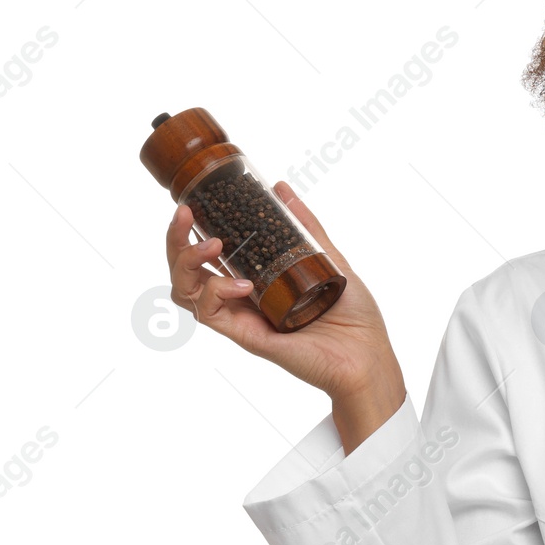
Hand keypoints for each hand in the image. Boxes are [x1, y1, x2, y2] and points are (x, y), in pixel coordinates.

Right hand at [164, 181, 404, 404]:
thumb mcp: (330, 259)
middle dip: (176, 241)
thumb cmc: (354, 315)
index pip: (208, 257)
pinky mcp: (247, 336)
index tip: (191, 206)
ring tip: (212, 245)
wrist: (368, 355)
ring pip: (186, 292)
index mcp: (256, 281)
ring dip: (187, 263)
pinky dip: (217, 292)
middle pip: (186, 272)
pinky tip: (243, 284)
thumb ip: (306, 227)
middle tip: (184, 216)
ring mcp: (242, 318)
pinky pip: (211, 314)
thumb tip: (281, 189)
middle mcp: (242, 299)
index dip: (190, 232)